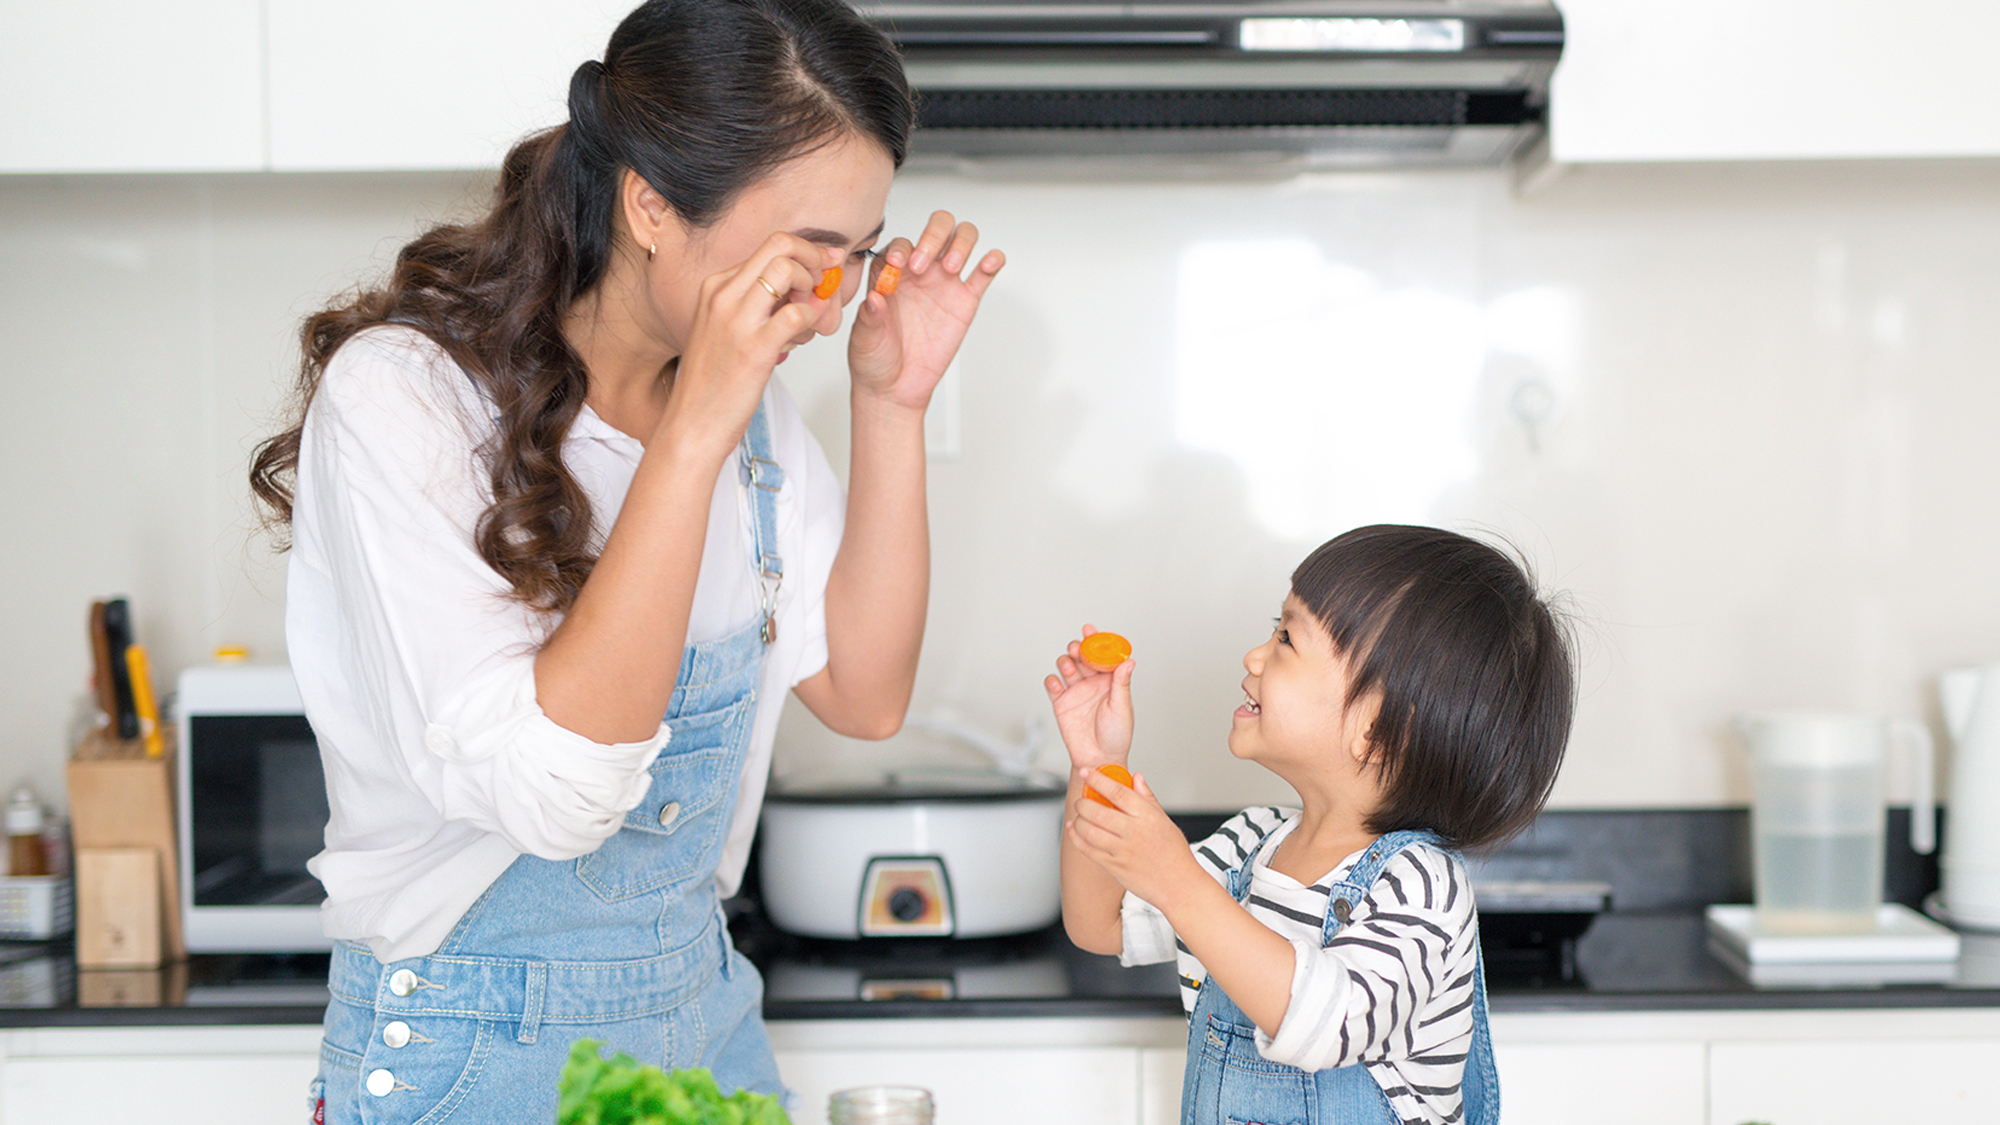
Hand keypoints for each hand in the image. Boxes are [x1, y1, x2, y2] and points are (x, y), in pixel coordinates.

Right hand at [671, 233, 841, 435]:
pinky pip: (796, 313)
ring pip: (787, 269)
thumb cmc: (713, 383)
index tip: (825, 265)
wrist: (692, 424)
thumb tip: (798, 292)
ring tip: (810, 315)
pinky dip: (812, 318)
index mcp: (716, 287)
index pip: (768, 246)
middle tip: (823, 284)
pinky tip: (806, 335)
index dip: (804, 253)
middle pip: (780, 244)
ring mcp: (736, 319)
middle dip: (814, 257)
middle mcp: (723, 295)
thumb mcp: (725, 330)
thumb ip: (755, 306)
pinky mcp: (753, 348)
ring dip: (812, 286)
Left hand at [846, 210, 1004, 409]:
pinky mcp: (965, 300)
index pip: (900, 244)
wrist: (895, 388)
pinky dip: (991, 261)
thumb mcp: (863, 339)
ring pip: (961, 239)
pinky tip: (988, 262)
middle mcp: (919, 271)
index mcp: (890, 273)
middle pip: (936, 228)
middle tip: (925, 265)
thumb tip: (876, 298)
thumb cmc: (875, 358)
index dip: (900, 249)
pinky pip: (984, 273)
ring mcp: (944, 282)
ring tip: (951, 267)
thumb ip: (869, 318)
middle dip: (932, 236)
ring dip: (960, 243)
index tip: (897, 266)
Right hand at [1043, 625, 1134, 768]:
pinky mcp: (1061, 703)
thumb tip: (1129, 661)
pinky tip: (1057, 684)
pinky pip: (1052, 686)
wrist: (1099, 759)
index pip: (1102, 655)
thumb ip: (1122, 683)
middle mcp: (1092, 683)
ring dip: (1065, 662)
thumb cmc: (1117, 736)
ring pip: (1066, 666)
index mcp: (1110, 681)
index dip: (1096, 640)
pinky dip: (1052, 681)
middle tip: (1077, 649)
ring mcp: (1076, 692)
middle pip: (1081, 656)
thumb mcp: (1122, 708)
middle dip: (1077, 648)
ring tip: (1068, 667)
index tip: (1090, 630)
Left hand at [1067, 768, 1196, 906]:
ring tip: (1078, 815)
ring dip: (1078, 820)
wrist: (1179, 885)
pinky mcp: (1114, 866)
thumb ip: (1147, 797)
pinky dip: (1075, 837)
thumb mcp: (1165, 820)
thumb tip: (1136, 777)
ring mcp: (1122, 850)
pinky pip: (1088, 850)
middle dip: (1083, 802)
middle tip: (1081, 800)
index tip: (1086, 771)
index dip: (1097, 779)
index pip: (1117, 791)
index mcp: (1147, 816)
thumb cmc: (1174, 853)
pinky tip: (1072, 830)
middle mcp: (1133, 832)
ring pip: (1089, 830)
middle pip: (1097, 811)